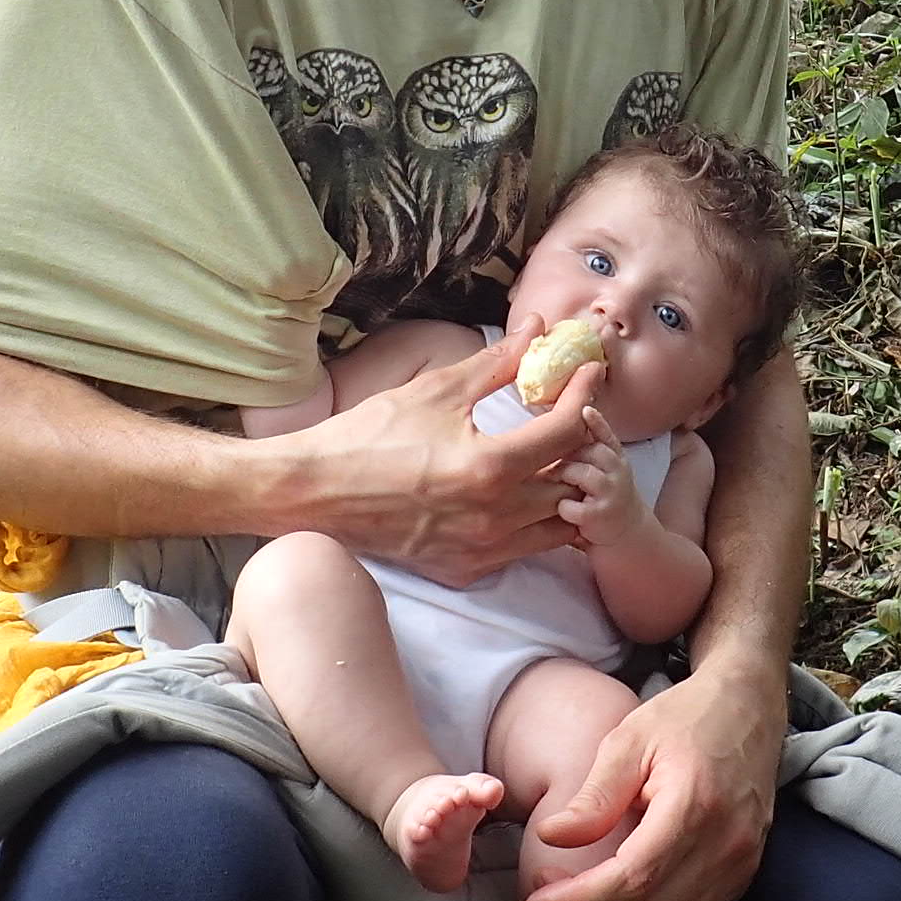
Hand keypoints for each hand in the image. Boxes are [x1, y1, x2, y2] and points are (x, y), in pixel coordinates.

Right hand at [283, 328, 603, 585]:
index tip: (587, 375)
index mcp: (490, 468)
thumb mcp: (435, 391)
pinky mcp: (465, 570)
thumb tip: (536, 330)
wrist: (314, 493)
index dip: (584, 398)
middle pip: (573, 482)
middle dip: (582, 445)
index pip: (566, 432)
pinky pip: (524, 550)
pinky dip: (536, 522)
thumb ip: (496, 364)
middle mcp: (494, 517)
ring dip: (565, 489)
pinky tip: (523, 494)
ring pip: (558, 525)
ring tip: (553, 457)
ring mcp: (481, 551)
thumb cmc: (368, 436)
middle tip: (575, 416)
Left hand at [523, 663, 782, 900]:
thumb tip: (551, 837)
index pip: (632, 878)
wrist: (749, 709)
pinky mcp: (742, 876)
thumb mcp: (629, 741)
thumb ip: (593, 796)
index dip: (580, 900)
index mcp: (695, 805)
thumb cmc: (685, 718)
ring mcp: (740, 866)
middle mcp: (726, 845)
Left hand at [550, 410, 650, 549]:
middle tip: (557, 468)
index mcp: (618, 459)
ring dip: (566, 476)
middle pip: (589, 451)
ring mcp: (611, 492)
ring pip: (581, 473)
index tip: (584, 410)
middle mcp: (618, 472)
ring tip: (562, 485)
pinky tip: (568, 511)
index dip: (596, 422)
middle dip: (569, 457)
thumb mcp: (609, 472)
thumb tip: (562, 431)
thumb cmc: (608, 498)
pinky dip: (565, 508)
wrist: (628, 536)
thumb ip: (593, 453)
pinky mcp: (600, 514)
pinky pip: (572, 504)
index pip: (607, 436)